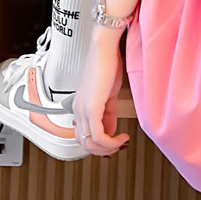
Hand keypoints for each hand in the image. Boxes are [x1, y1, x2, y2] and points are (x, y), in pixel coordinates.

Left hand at [71, 28, 130, 156]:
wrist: (105, 50)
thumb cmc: (106, 64)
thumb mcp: (108, 93)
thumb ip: (108, 112)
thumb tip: (111, 127)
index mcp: (81, 106)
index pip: (84, 134)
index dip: (100, 142)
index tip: (114, 141)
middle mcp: (79, 110)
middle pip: (85, 143)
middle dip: (103, 150)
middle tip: (118, 146)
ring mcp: (84, 110)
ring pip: (90, 143)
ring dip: (108, 148)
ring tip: (121, 142)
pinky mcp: (92, 108)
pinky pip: (98, 135)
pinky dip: (111, 142)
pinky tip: (121, 137)